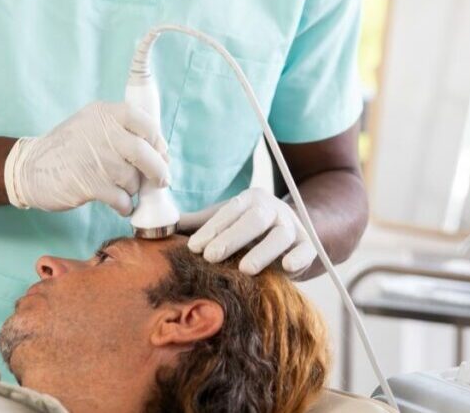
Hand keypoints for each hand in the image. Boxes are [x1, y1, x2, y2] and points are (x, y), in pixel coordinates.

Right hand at [4, 102, 168, 215]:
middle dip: (158, 170)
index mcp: (104, 113)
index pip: (145, 121)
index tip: (161, 152)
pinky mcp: (89, 185)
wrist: (29, 168)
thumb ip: (121, 131)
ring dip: (132, 188)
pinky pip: (122, 199)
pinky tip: (117, 203)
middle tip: (161, 180)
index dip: (158, 140)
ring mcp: (96, 158)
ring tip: (119, 188)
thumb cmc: (69, 149)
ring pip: (133, 179)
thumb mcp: (91, 125)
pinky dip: (124, 205)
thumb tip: (160, 151)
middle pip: (145, 152)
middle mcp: (102, 132)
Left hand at [179, 188, 315, 276]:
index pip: (230, 211)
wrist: (290, 237)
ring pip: (280, 235)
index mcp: (251, 200)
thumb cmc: (248, 230)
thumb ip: (198, 224)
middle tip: (211, 257)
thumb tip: (161, 225)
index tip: (193, 247)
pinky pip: (307, 249)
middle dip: (232, 237)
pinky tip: (288, 268)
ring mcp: (292, 227)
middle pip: (254, 219)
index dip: (212, 229)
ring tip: (245, 269)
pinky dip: (299, 257)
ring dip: (263, 251)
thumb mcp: (225, 222)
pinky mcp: (307, 245)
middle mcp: (273, 209)